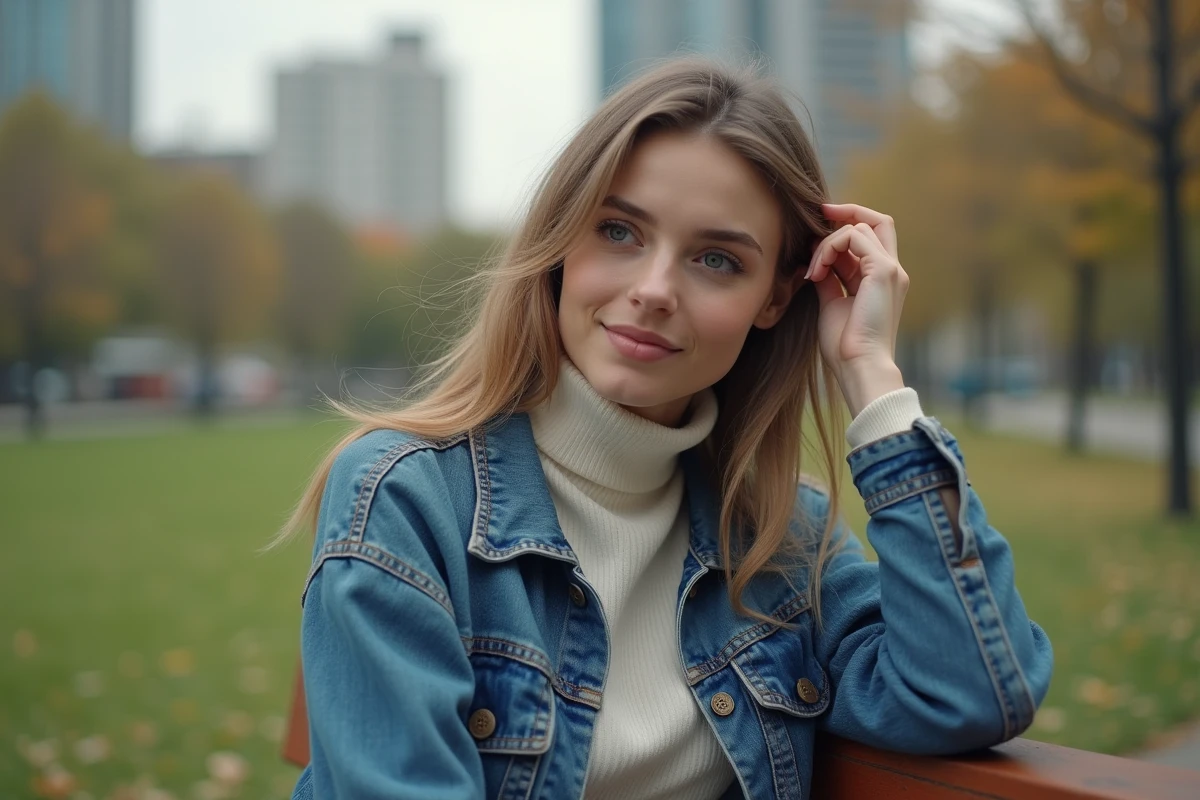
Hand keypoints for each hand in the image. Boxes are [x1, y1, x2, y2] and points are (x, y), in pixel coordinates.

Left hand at [806, 203, 908, 416]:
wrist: (859, 366)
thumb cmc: (845, 346)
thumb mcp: (832, 304)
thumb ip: (829, 279)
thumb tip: (815, 261)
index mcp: (883, 279)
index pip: (871, 237)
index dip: (847, 225)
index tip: (819, 225)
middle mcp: (893, 270)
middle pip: (878, 220)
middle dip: (846, 212)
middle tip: (817, 215)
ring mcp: (891, 269)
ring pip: (859, 227)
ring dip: (828, 243)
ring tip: (812, 270)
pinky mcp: (883, 270)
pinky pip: (854, 236)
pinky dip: (829, 248)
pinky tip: (816, 272)